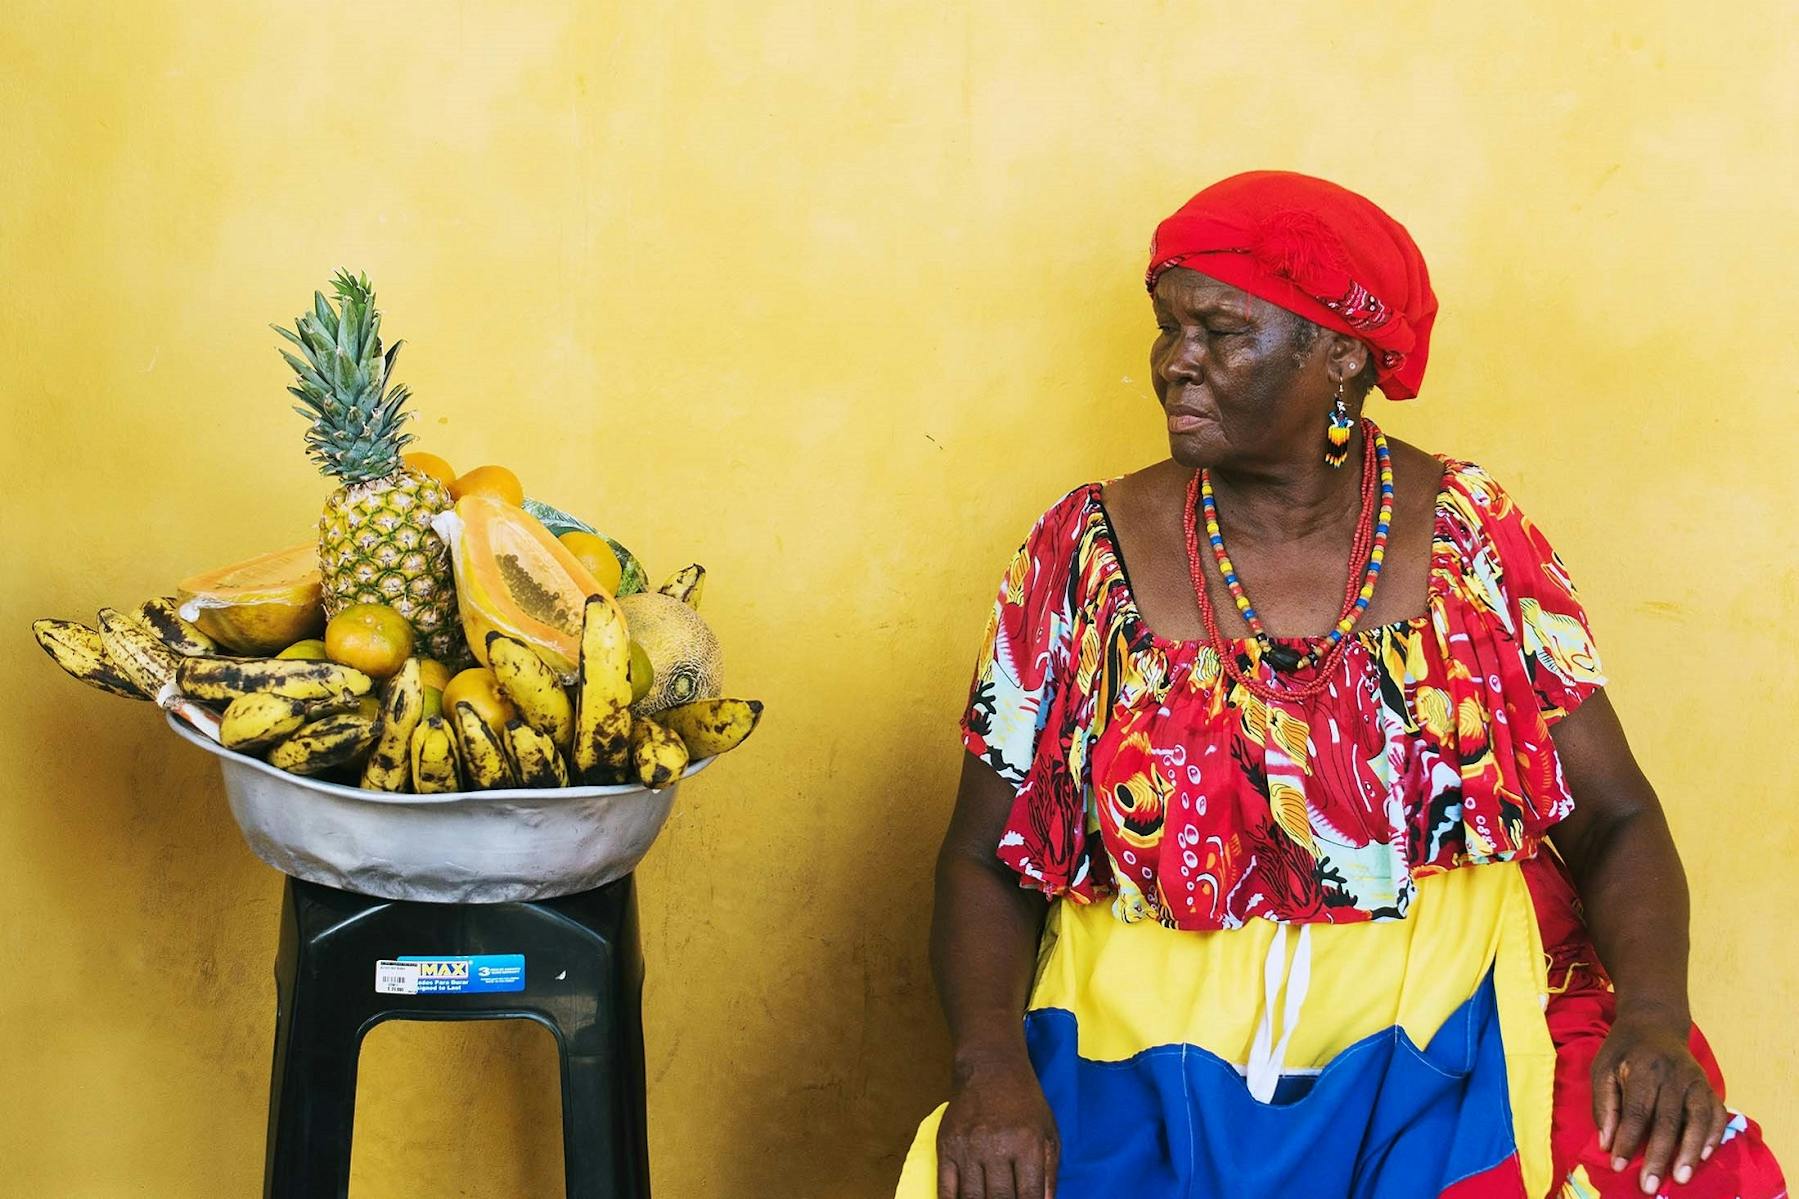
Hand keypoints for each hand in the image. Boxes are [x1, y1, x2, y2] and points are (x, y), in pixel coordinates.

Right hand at [936, 1057, 1058, 1198]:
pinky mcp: (947, 1145)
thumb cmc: (1025, 1102)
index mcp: (1027, 1144)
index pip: (1029, 1196)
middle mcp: (997, 1146)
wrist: (990, 1067)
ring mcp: (968, 1146)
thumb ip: (1049, 1174)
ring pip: (973, 1198)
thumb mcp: (1048, 1133)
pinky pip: (946, 1187)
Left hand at [1593, 1011, 1729, 1194]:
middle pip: (1668, 1120)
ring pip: (1698, 1119)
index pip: (1636, 1111)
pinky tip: (1705, 1156)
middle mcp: (1673, 1074)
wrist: (1654, 1023)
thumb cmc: (1623, 1050)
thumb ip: (1604, 1104)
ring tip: (1681, 1177)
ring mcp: (1695, 1080)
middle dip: (1658, 1156)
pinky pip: (1717, 1114)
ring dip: (1690, 1151)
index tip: (1617, 1165)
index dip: (1627, 1140)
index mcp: (1642, 1068)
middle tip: (1649, 1185)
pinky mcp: (1708, 1085)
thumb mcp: (1602, 1067)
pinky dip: (1713, 1136)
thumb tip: (1605, 1143)